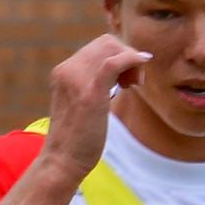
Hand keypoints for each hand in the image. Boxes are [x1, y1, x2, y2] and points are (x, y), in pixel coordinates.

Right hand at [42, 34, 151, 180]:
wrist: (62, 161)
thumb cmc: (76, 138)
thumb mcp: (81, 103)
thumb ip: (92, 85)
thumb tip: (119, 76)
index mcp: (63, 71)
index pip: (97, 47)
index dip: (118, 56)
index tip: (127, 80)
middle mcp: (67, 70)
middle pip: (106, 43)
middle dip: (126, 56)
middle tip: (133, 83)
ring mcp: (76, 79)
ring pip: (111, 48)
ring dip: (131, 61)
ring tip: (133, 85)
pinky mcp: (90, 92)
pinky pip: (114, 62)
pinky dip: (132, 59)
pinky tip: (142, 64)